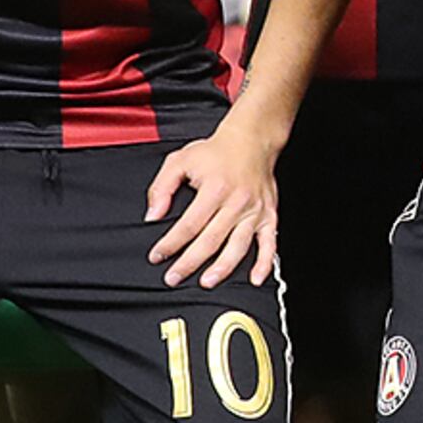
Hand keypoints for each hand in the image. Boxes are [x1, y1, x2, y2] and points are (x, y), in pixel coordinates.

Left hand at [146, 117, 279, 287]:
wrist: (252, 140)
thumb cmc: (216, 151)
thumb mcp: (180, 160)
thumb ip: (162, 188)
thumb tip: (153, 215)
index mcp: (214, 189)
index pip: (188, 225)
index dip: (170, 244)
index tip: (157, 256)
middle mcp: (236, 202)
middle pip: (210, 240)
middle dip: (189, 263)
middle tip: (173, 277)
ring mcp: (254, 211)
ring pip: (238, 246)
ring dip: (222, 268)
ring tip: (206, 282)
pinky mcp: (269, 215)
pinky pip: (269, 243)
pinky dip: (265, 263)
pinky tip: (256, 278)